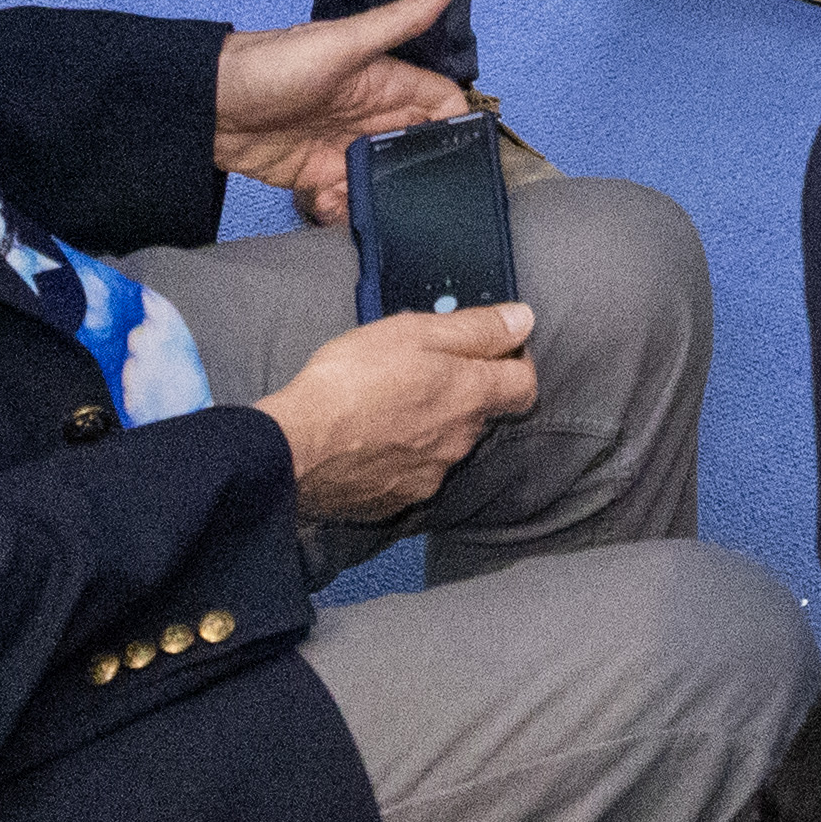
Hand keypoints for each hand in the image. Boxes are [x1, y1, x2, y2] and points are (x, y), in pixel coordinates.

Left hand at [211, 0, 476, 209]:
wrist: (209, 105)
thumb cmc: (275, 66)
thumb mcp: (339, 44)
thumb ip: (394, 23)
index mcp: (384, 81)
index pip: (441, 103)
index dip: (459, 126)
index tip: (467, 156)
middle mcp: (372, 116)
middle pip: (419, 146)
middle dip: (428, 171)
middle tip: (430, 197)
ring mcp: (346, 147)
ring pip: (389, 178)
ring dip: (389, 195)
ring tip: (378, 205)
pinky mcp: (320, 177)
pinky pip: (351, 198)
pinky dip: (351, 209)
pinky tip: (337, 209)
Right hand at [261, 299, 534, 524]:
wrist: (295, 450)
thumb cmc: (350, 381)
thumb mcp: (413, 333)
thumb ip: (474, 328)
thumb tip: (523, 320)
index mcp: (470, 397)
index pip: (525, 385)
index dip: (514, 362)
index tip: (489, 348)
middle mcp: (460, 443)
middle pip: (480, 414)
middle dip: (460, 391)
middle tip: (416, 368)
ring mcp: (430, 477)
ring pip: (445, 444)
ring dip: (428, 425)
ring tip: (384, 404)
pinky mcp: (397, 500)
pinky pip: (411, 473)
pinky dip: (399, 456)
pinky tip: (368, 440)